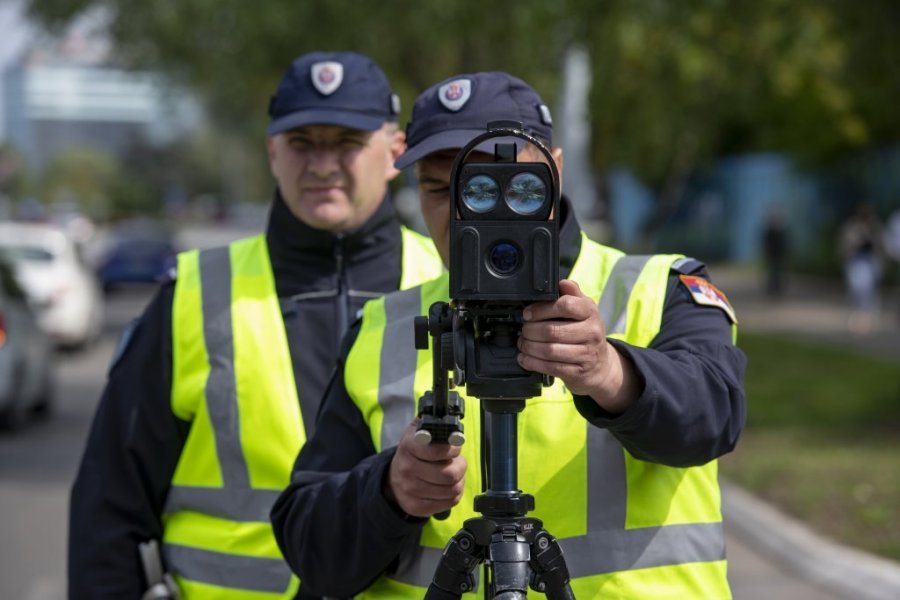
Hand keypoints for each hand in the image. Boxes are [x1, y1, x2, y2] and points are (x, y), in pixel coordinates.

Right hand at [385, 421, 466, 517]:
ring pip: (453, 489)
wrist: (394, 477)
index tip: (455, 448)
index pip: (438, 451)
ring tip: (451, 473)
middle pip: (450, 474)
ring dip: (459, 480)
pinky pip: (450, 502)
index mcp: (409, 446)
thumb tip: (453, 428)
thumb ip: (435, 426)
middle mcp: (407, 468)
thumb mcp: (419, 431)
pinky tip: (447, 486)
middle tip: (456, 462)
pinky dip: (454, 494)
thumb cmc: (413, 452)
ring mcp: (410, 490)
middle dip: (460, 466)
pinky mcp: (417, 507)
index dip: (453, 449)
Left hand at [517, 279, 639, 413]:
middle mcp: (592, 332)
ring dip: (529, 347)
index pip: (566, 305)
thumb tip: (563, 282)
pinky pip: (551, 367)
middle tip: (522, 330)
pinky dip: (533, 363)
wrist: (601, 366)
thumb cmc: (586, 333)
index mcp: (590, 312)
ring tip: (522, 343)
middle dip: (530, 331)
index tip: (527, 313)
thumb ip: (572, 295)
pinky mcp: (578, 372)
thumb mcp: (583, 310)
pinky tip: (525, 358)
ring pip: (550, 350)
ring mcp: (586, 354)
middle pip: (552, 331)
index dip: (541, 309)